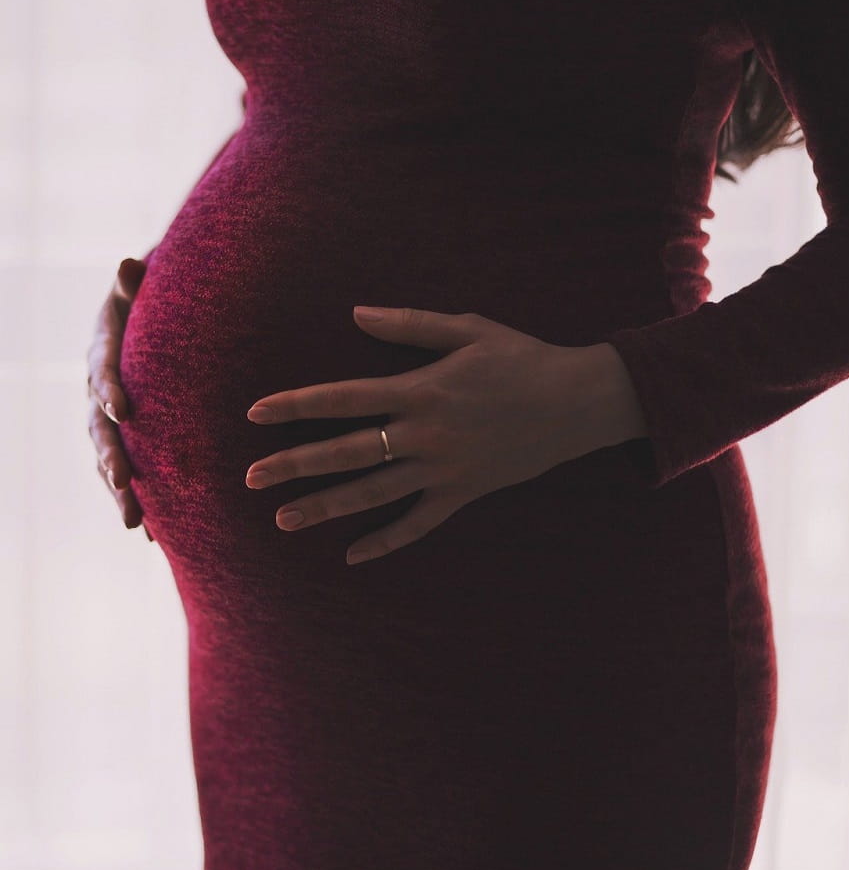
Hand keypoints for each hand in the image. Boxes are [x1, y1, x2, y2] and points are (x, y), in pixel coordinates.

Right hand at [86, 256, 153, 540]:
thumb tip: (129, 263)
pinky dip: (140, 501)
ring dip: (121, 492)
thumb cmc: (150, 304)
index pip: (102, 373)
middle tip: (125, 482)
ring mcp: (109, 421)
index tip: (122, 408)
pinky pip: (130, 474)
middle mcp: (99, 393)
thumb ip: (135, 284)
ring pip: (110, 460)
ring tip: (136, 523)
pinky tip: (154, 536)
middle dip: (112, 457)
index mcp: (103, 355)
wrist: (151, 325)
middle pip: (100, 429)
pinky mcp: (127, 440)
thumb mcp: (141, 290)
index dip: (108, 389)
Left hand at [245, 306, 601, 564]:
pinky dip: (387, 541)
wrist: (576, 402)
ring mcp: (443, 469)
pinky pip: (419, 524)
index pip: (342, 398)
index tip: (255, 414)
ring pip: (373, 494)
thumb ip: (409, 325)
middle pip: (346, 453)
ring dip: (327, 507)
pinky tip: (354, 556)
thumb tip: (355, 314)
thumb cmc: (522, 358)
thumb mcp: (468, 328)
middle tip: (250, 479)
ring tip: (284, 520)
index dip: (296, 405)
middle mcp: (424, 434)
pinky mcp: (464, 493)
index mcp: (420, 390)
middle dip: (294, 465)